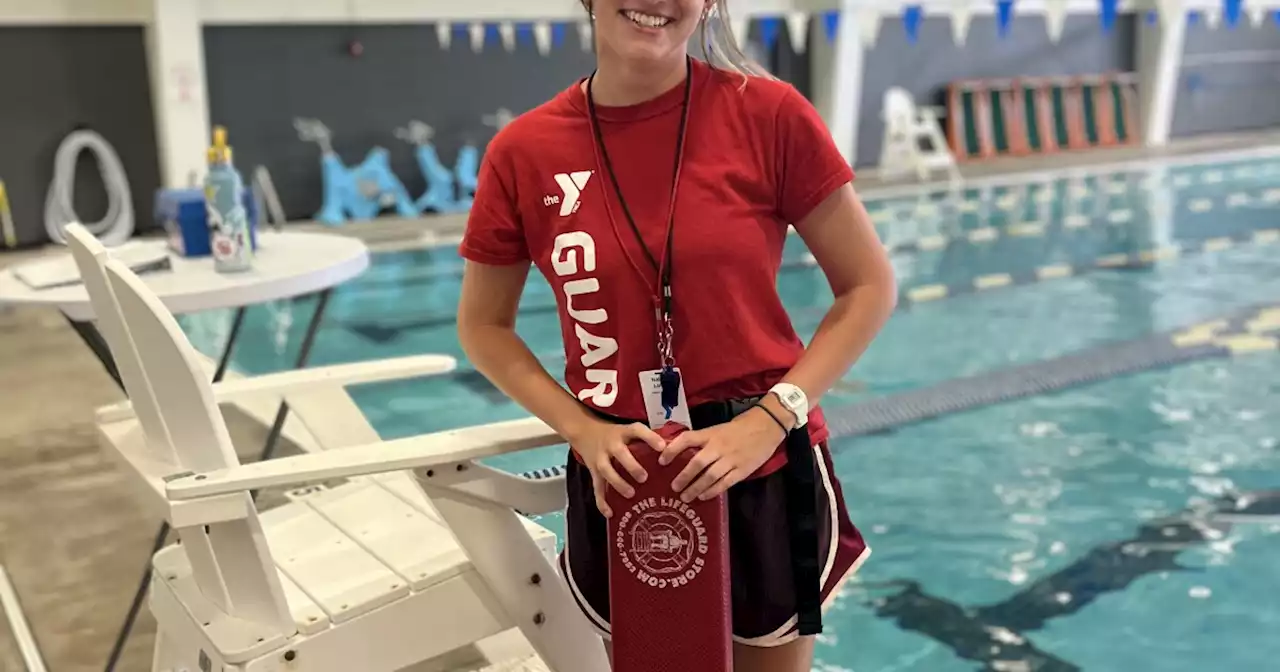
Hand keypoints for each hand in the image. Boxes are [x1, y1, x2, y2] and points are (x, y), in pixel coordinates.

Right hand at [569, 420, 666, 517]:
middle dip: (631, 465)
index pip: (637, 430)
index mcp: (624, 432)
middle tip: (644, 478)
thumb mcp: (628, 431)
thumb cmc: (615, 435)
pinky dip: (602, 502)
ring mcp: (600, 458)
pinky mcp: (594, 472)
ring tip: (631, 494)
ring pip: (606, 470)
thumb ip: (646, 439)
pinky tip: (610, 513)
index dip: (650, 438)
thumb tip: (672, 450)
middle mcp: (611, 444)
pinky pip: (597, 487)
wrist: (585, 432)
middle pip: (620, 453)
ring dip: (618, 483)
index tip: (662, 447)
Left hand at [657, 407, 786, 502]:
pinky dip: (712, 491)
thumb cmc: (738, 429)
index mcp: (710, 434)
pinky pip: (725, 483)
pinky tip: (703, 496)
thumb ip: (701, 440)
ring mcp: (731, 459)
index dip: (672, 449)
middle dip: (684, 476)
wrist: (766, 426)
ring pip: (710, 476)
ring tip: (685, 497)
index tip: (661, 461)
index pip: (687, 439)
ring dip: (696, 488)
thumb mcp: (717, 429)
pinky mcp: (742, 470)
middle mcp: (719, 446)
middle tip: (673, 487)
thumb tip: (679, 451)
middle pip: (697, 462)